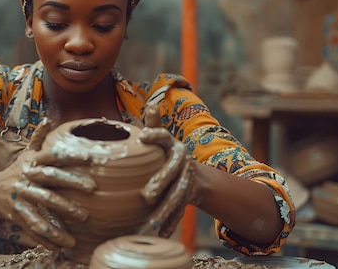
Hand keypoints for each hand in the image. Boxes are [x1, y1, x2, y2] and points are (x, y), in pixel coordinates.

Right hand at [0, 119, 96, 250]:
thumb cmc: (18, 170)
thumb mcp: (27, 153)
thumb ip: (39, 138)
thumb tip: (48, 118)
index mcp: (33, 161)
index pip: (54, 156)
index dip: (72, 156)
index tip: (92, 159)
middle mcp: (27, 177)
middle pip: (51, 180)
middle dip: (71, 184)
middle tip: (93, 189)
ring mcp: (21, 196)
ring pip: (43, 207)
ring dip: (62, 217)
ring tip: (81, 225)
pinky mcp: (17, 214)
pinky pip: (34, 226)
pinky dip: (47, 237)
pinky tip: (62, 245)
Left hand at [138, 104, 196, 237]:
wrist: (194, 175)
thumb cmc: (166, 153)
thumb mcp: (161, 139)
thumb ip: (154, 124)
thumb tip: (153, 103)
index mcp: (172, 145)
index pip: (163, 136)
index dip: (155, 134)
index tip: (143, 135)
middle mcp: (182, 161)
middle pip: (171, 171)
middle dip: (160, 182)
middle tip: (145, 195)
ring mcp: (187, 180)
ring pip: (177, 196)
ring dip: (165, 210)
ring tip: (152, 223)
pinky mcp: (187, 198)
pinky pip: (179, 212)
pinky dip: (171, 223)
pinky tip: (161, 234)